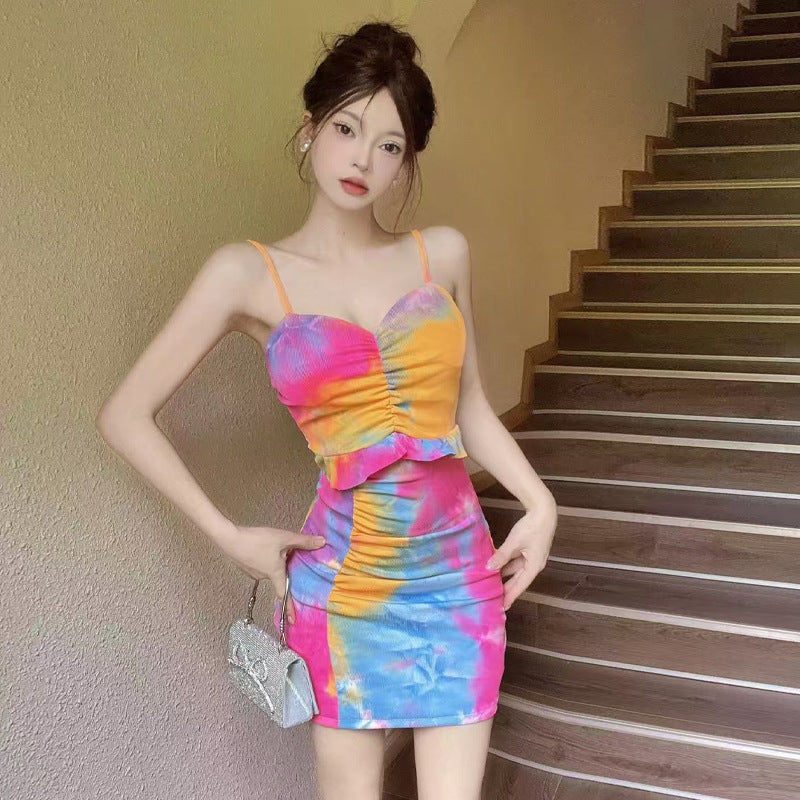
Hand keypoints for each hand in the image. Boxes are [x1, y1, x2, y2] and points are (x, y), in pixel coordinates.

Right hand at [215, 524, 325, 624]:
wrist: (229, 538)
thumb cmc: (258, 540)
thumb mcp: (284, 538)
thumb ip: (303, 541)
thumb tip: (323, 543)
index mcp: (275, 574)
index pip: (284, 594)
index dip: (289, 608)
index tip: (292, 620)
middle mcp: (264, 577)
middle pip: (278, 575)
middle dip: (282, 566)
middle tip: (283, 552)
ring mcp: (252, 573)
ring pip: (268, 568)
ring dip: (272, 560)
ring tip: (270, 545)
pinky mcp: (244, 566)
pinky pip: (259, 564)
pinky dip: (262, 557)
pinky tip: (260, 546)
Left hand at [485, 494, 557, 611]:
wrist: (544, 511)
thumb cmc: (532, 527)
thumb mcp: (514, 542)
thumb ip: (501, 556)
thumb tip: (489, 567)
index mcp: (534, 566)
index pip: (519, 586)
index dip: (510, 596)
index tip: (502, 608)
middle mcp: (534, 565)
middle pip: (518, 581)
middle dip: (507, 590)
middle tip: (495, 600)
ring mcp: (532, 557)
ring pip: (516, 571)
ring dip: (505, 577)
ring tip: (493, 585)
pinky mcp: (529, 550)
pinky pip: (516, 562)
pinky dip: (507, 565)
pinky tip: (496, 566)